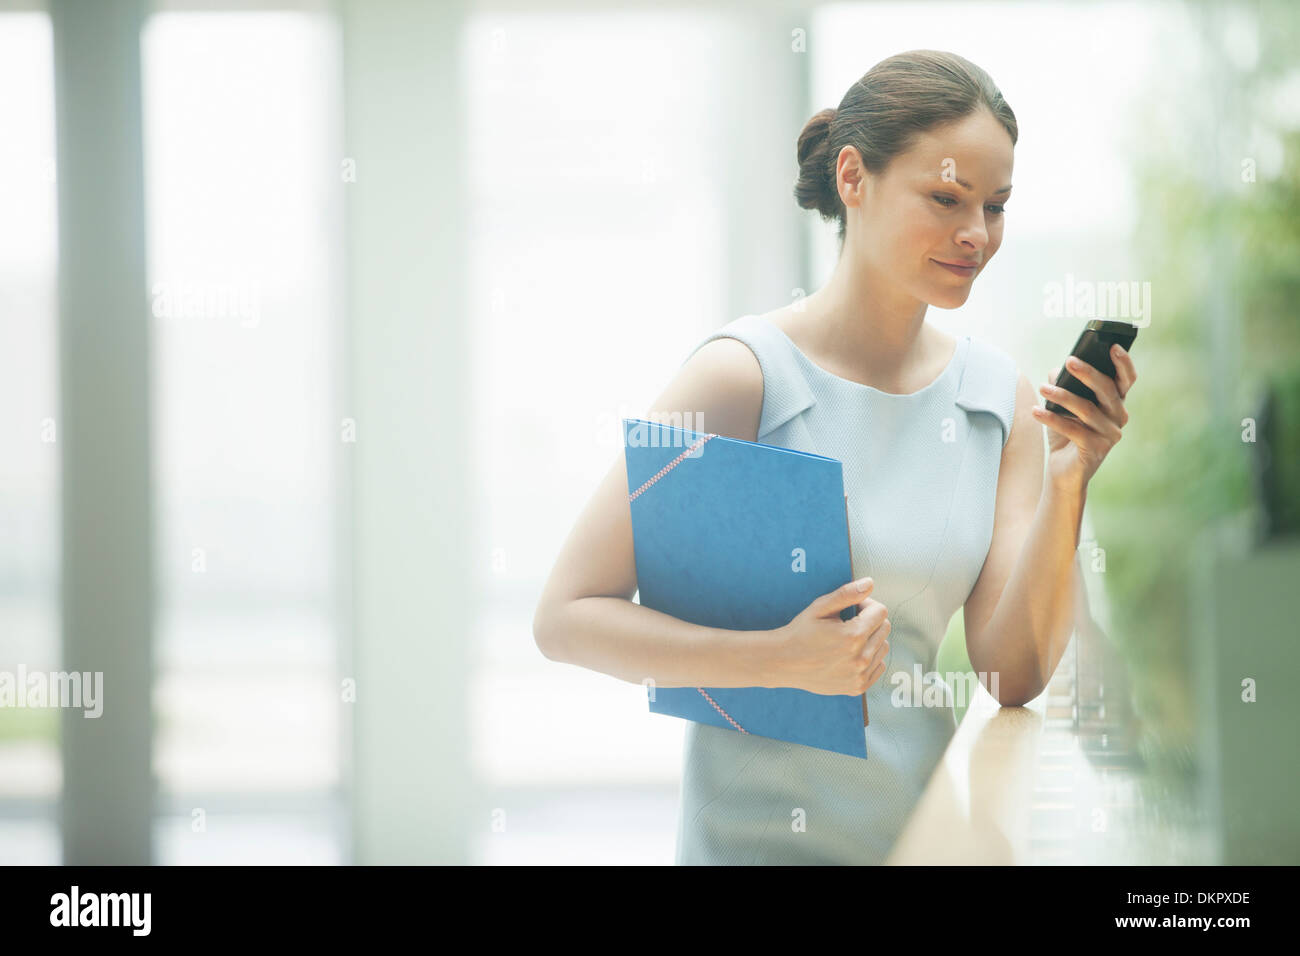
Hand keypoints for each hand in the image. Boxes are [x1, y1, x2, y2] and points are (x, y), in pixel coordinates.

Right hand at [762, 577, 890, 694]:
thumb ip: (847, 594)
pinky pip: (879, 666)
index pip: (880, 612)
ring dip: (871, 639)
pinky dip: (870, 657)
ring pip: (883, 647)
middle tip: (848, 621)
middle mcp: (860, 659)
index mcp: (853, 636)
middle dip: (870, 620)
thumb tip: (870, 583)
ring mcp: (859, 675)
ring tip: (849, 639)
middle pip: (884, 629)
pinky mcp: (857, 687)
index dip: (866, 604)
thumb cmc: (800, 632)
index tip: (852, 608)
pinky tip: (851, 654)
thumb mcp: (819, 608)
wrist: (783, 662)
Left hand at [1031, 343, 1136, 490]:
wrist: (1064, 471)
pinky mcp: (1096, 450)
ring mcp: (1110, 435)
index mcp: (1116, 403)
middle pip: (1107, 390)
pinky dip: (1052, 419)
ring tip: (1043, 388)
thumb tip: (1055, 371)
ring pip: (1087, 410)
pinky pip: (1073, 430)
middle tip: (1070, 361)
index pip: (1126, 379)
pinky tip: (1035, 411)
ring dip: (1063, 396)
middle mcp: (1119, 417)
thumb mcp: (1062, 406)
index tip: (1113, 346)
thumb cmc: (1066, 433)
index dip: (1124, 363)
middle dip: (1088, 373)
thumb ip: (1063, 385)